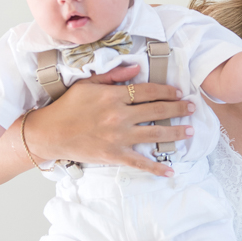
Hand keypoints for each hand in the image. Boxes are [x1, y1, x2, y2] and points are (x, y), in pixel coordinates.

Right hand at [24, 63, 196, 177]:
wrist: (50, 133)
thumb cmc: (67, 107)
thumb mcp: (87, 84)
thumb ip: (113, 76)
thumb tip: (136, 69)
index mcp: (113, 96)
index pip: (147, 91)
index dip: (166, 91)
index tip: (178, 92)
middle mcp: (119, 116)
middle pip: (157, 111)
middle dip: (178, 109)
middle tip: (191, 108)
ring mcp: (118, 137)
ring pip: (154, 135)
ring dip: (175, 133)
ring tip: (189, 131)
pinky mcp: (114, 155)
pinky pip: (140, 163)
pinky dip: (156, 168)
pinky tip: (170, 171)